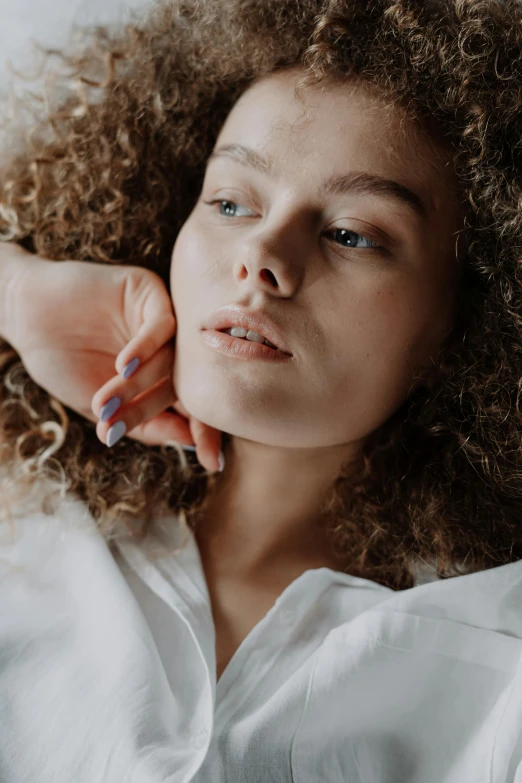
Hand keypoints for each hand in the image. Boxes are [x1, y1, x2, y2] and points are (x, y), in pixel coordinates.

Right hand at [4, 247, 222, 471]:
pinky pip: (162, 324)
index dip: (205, 433)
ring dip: (138, 384)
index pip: (196, 405)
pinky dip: (145, 348)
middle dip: (153, 409)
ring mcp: (164, 321)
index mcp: (165, 377)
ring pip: (171, 358)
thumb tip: (191, 444)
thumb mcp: (103, 408)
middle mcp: (172, 349)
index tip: (212, 462)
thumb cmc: (62, 363)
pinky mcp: (150, 292)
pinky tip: (122, 366)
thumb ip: (146, 425)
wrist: (25, 316)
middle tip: (123, 424)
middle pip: (186, 383)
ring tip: (105, 401)